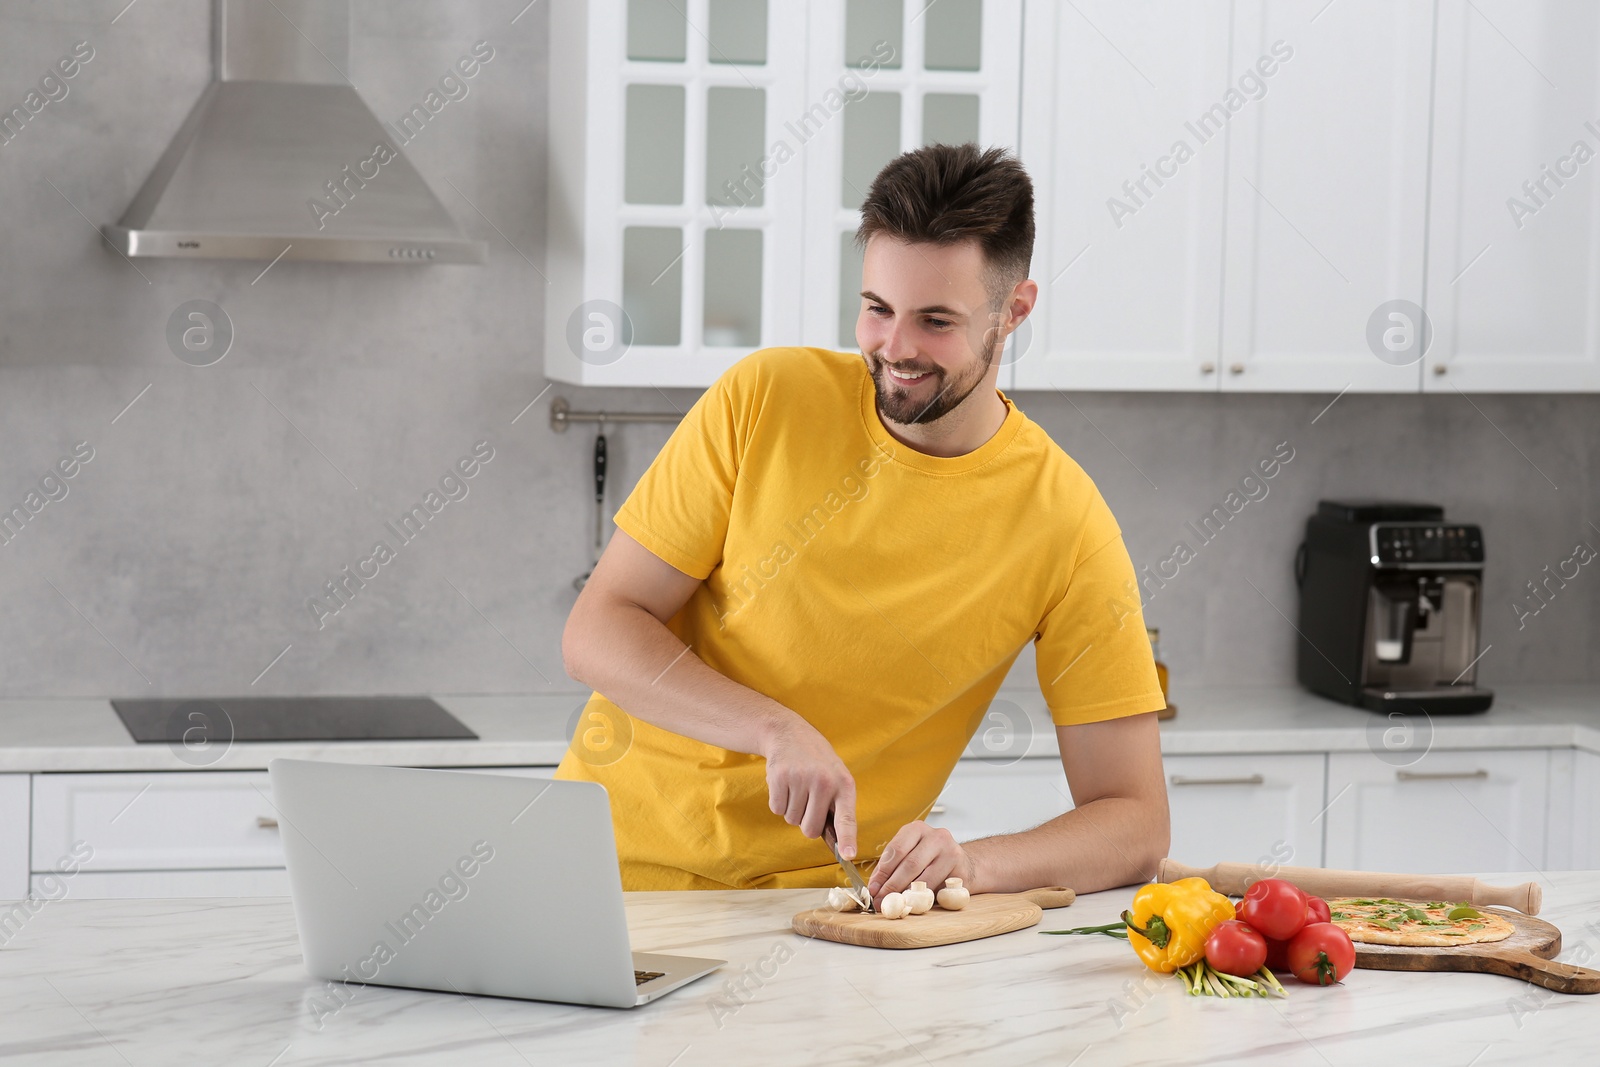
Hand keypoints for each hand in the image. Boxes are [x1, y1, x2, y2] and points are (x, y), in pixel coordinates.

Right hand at [761, 713, 856, 858]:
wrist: (789, 733)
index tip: (848, 855)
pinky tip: (785, 784)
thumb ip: (837, 806)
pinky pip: (776, 809)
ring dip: (792, 809)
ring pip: (792, 820)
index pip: (846, 818)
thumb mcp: (836, 776)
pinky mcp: (779, 777)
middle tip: (808, 801)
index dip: (847, 839)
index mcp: (844, 784)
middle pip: (810, 829)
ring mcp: (801, 779)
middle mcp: (824, 782)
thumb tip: (836, 843)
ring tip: (797, 786)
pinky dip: (778, 801)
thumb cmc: (817, 762)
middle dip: (806, 823)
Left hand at [866, 820, 973, 902]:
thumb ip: (893, 866)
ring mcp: (951, 853)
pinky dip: (924, 899)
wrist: (961, 864)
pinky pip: (938, 889)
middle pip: (910, 864)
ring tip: (895, 905)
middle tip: (881, 901)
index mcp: (917, 829)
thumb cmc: (929, 859)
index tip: (873, 888)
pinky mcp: (960, 871)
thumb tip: (875, 887)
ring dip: (907, 895)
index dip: (882, 872)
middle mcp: (936, 836)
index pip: (896, 850)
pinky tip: (914, 905)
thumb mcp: (909, 854)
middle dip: (892, 886)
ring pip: (924, 879)